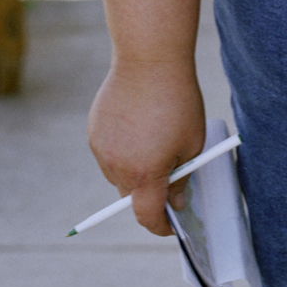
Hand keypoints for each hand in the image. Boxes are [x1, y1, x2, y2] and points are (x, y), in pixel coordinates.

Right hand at [87, 58, 206, 236]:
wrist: (149, 60)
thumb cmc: (178, 100)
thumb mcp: (192, 142)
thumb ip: (182, 177)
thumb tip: (176, 201)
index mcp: (145, 174)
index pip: (148, 216)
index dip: (161, 226)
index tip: (171, 225)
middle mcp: (118, 167)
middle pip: (131, 197)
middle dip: (149, 194)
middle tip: (169, 176)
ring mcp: (102, 150)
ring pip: (118, 175)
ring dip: (134, 170)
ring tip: (154, 141)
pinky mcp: (94, 132)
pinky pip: (108, 153)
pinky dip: (122, 150)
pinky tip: (137, 126)